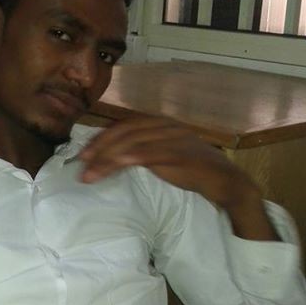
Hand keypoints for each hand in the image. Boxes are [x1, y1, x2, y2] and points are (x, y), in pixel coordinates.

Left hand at [79, 116, 277, 240]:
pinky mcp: (179, 154)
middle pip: (124, 132)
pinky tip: (113, 167)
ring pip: (132, 144)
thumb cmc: (193, 170)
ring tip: (90, 174)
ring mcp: (173, 138)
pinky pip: (148, 154)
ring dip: (107, 159)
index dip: (102, 139)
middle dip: (99, 148)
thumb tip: (114, 159)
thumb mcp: (164, 156)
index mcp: (161, 123)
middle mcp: (166, 126)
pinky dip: (128, 159)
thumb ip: (144, 152)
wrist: (225, 181)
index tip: (84, 154)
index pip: (125, 126)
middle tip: (81, 164)